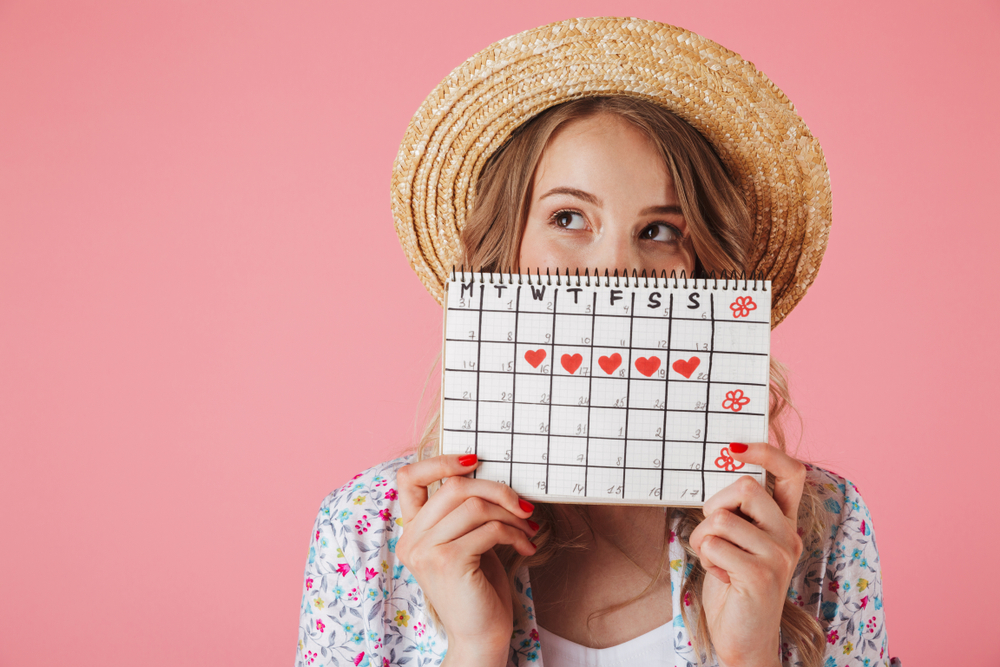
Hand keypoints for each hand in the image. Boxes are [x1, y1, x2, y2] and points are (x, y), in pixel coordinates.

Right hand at [396, 454, 537, 666]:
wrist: (480, 636)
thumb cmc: (479, 588)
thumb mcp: (467, 541)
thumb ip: (465, 512)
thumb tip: (492, 477)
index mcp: (412, 530)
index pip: (409, 477)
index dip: (441, 461)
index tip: (475, 461)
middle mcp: (412, 538)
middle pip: (454, 486)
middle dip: (497, 489)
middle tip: (522, 505)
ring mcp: (426, 550)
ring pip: (474, 505)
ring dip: (510, 514)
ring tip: (527, 527)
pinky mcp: (448, 561)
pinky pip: (489, 529)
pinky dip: (514, 533)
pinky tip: (526, 545)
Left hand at [688, 442, 805, 666]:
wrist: (744, 639)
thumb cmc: (733, 585)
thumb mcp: (739, 541)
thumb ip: (739, 512)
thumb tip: (721, 472)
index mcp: (785, 523)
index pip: (791, 472)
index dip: (765, 452)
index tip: (733, 446)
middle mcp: (788, 535)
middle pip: (745, 487)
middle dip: (714, 505)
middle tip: (713, 533)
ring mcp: (778, 555)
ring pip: (722, 518)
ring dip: (704, 539)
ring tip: (716, 561)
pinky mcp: (761, 575)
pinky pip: (714, 545)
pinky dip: (705, 559)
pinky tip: (721, 577)